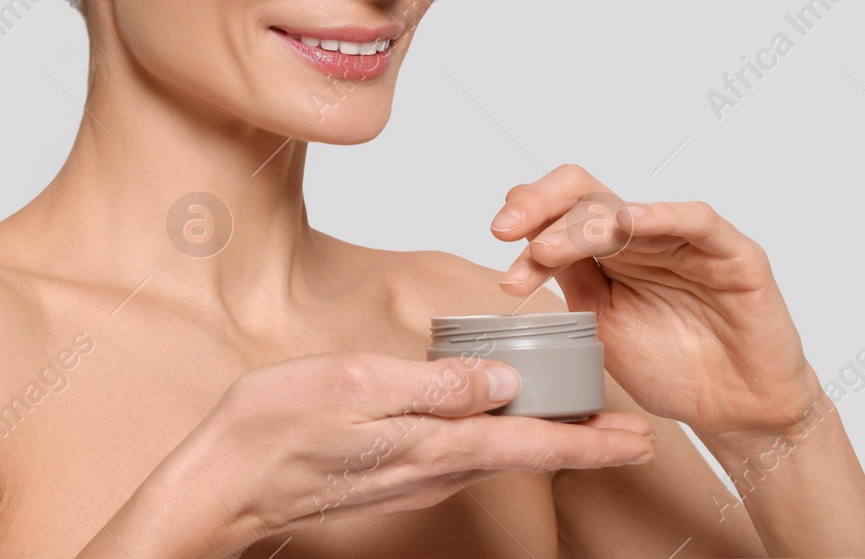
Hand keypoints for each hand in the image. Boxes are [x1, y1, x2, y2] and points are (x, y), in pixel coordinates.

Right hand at [111, 350, 655, 556]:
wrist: (223, 484)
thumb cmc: (274, 428)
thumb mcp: (356, 384)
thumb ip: (434, 386)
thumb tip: (504, 381)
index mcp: (433, 444)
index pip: (532, 444)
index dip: (591, 441)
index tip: (641, 437)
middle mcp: (433, 469)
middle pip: (526, 455)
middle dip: (583, 444)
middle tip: (634, 434)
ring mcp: (413, 477)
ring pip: (497, 456)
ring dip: (546, 442)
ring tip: (585, 424)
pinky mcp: (393, 474)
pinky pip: (464, 455)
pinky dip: (501, 439)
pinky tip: (501, 421)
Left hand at [491, 164, 819, 442]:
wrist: (734, 412)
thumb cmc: (673, 368)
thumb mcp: (602, 323)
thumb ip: (572, 281)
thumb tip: (525, 245)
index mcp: (611, 250)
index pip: (563, 213)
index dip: (529, 217)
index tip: (498, 241)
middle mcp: (646, 236)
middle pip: (587, 196)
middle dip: (540, 207)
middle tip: (504, 231)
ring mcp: (688, 241)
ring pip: (628, 209)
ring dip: (582, 224)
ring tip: (546, 248)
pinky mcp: (732, 254)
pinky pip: (696, 220)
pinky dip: (662, 215)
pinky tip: (629, 220)